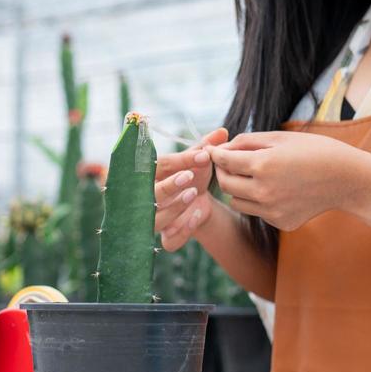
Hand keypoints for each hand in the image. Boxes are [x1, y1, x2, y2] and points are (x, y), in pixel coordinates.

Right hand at [154, 127, 228, 250]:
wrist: (198, 203)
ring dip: (174, 207)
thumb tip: (223, 131)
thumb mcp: (198, 161)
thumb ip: (207, 146)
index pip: (159, 165)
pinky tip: (197, 215)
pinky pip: (170, 240)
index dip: (180, 161)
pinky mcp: (166, 238)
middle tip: (189, 176)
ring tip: (193, 194)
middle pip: (150, 194)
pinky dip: (183, 229)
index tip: (204, 155)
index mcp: (151, 175)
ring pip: (157, 219)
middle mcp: (147, 199)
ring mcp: (155, 220)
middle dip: (169, 185)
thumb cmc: (192, 177)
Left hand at [208, 131, 370, 231]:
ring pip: (237, 202)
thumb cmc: (316, 151)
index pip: (224, 161)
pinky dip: (257, 200)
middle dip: (222, 171)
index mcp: (263, 165)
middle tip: (228, 162)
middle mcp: (264, 192)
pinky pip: (257, 212)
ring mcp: (272, 211)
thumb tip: (223, 148)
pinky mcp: (281, 223)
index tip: (213, 150)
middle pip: (225, 184)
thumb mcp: (281, 138)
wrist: (347, 179)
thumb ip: (248, 141)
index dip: (216, 154)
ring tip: (250, 175)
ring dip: (237, 188)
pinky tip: (274, 189)